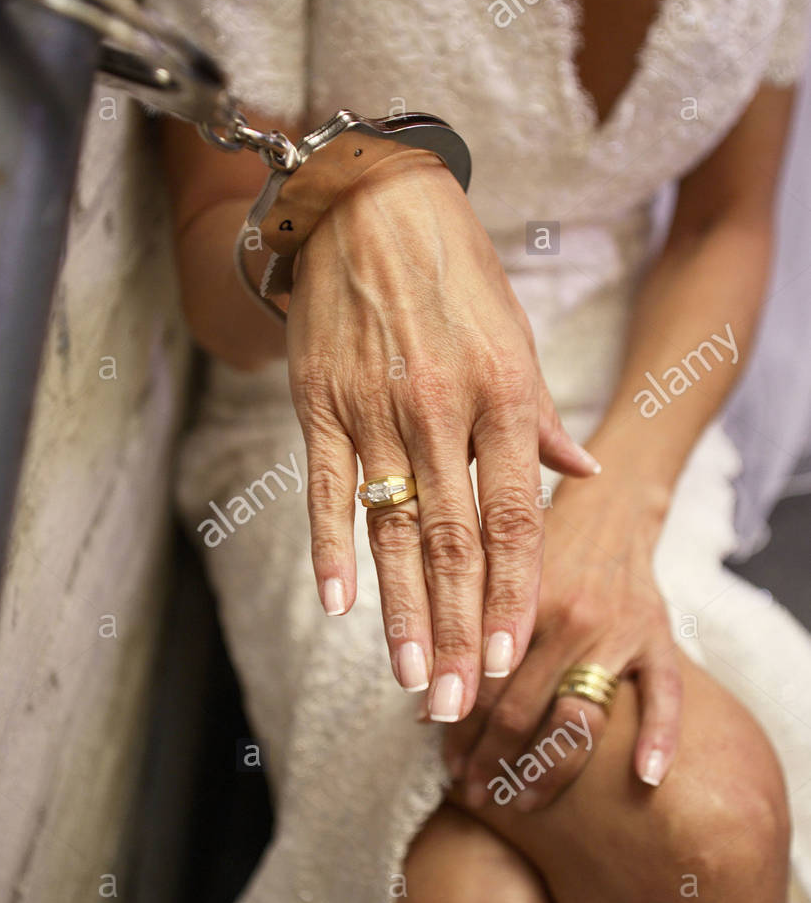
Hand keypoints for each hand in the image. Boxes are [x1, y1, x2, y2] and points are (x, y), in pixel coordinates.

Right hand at [286, 149, 598, 721]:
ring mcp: (375, 409)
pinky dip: (331, 547)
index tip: (514, 655)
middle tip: (460, 701)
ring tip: (412, 678)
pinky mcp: (319, 403)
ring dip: (400, 611)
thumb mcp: (516, 336)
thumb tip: (582, 477)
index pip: (513, 519)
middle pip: (453, 542)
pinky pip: (326, 488)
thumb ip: (542, 420)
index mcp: (502, 396)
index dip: (513, 593)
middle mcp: (441, 410)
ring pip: (391, 529)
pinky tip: (338, 604)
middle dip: (460, 628)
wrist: (370, 202)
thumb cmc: (455, 272)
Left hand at [441, 471, 681, 805]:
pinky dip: (661, 738)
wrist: (609, 507)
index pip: (477, 685)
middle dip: (489, 762)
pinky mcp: (658, 636)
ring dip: (546, 771)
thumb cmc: (540, 555)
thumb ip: (461, 636)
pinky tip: (645, 779)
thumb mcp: (493, 579)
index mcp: (516, 602)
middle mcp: (567, 618)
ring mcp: (617, 631)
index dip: (457, 733)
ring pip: (578, 716)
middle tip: (474, 795)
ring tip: (521, 801)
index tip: (446, 770)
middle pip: (519, 710)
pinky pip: (667, 695)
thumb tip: (421, 710)